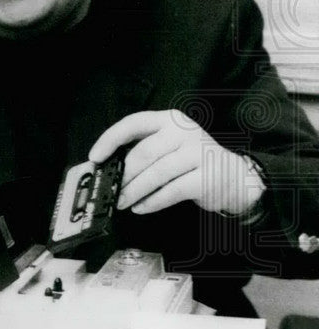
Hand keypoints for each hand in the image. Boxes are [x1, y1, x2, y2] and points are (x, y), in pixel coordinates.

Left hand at [89, 110, 264, 216]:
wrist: (235, 176)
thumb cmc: (192, 161)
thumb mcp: (169, 145)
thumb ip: (142, 150)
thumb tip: (106, 167)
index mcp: (169, 120)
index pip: (134, 123)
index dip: (110, 139)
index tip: (94, 157)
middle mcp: (184, 132)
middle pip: (144, 153)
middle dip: (123, 175)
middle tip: (111, 190)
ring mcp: (198, 153)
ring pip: (157, 173)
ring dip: (134, 191)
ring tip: (122, 203)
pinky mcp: (207, 177)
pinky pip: (172, 191)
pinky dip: (152, 202)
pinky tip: (141, 208)